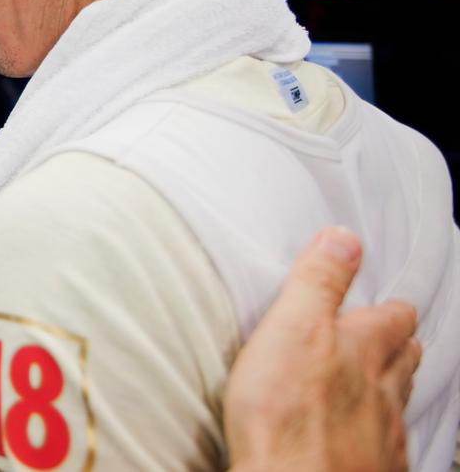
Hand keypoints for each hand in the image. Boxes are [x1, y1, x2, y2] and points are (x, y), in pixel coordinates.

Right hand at [225, 228, 420, 471]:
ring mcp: (382, 436)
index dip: (390, 308)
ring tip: (387, 382)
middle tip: (396, 337)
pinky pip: (388, 448)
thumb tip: (344, 239)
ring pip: (398, 404)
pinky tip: (372, 443)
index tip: (388, 301)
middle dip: (400, 347)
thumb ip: (319, 283)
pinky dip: (383, 438)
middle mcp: (382, 392)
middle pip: (402, 362)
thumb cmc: (285, 415)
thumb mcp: (292, 328)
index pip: (389, 318)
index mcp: (362, 349)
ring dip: (394, 389)